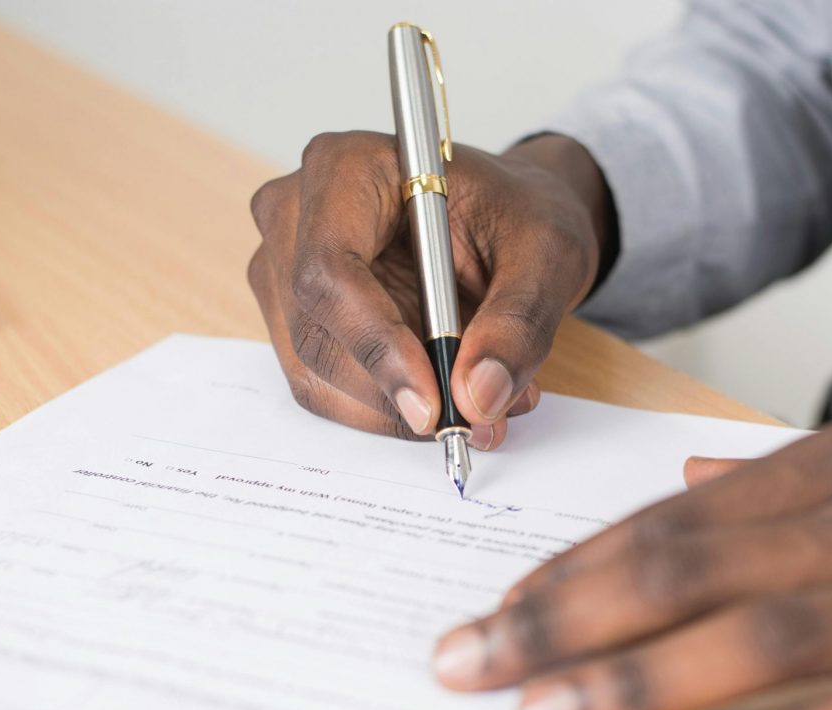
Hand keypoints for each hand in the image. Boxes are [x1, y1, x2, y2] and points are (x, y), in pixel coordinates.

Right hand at [248, 132, 610, 448]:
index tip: (432, 404)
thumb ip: (517, 323)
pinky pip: (326, 389)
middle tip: (476, 419)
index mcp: (346, 168)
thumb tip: (477, 396)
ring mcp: (285, 272)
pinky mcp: (298, 321)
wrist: (505, 223)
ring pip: (317, 373)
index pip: (330, 270)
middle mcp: (296, 217)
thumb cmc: (518, 216)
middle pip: (316, 333)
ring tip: (479, 403)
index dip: (377, 345)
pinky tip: (445, 394)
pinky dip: (387, 410)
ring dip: (395, 410)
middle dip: (394, 393)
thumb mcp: (546, 256)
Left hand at [433, 408, 831, 709]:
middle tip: (467, 665)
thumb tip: (685, 479)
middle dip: (561, 621)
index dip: (569, 569)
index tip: (490, 612)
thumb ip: (778, 472)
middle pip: (680, 572)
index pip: (662, 522)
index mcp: (826, 470)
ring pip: (760, 638)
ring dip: (641, 681)